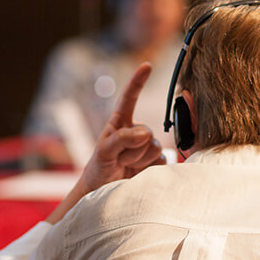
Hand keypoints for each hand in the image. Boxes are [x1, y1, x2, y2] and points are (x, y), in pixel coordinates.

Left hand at [47, 63, 164, 223]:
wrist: (104, 194)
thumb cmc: (98, 170)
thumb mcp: (103, 152)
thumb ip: (121, 139)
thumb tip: (146, 132)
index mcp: (120, 123)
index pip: (130, 99)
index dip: (138, 82)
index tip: (146, 66)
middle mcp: (136, 132)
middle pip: (147, 132)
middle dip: (132, 149)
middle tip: (118, 161)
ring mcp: (147, 147)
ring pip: (155, 147)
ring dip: (139, 161)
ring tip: (125, 168)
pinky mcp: (156, 163)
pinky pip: (161, 161)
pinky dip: (150, 169)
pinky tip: (138, 175)